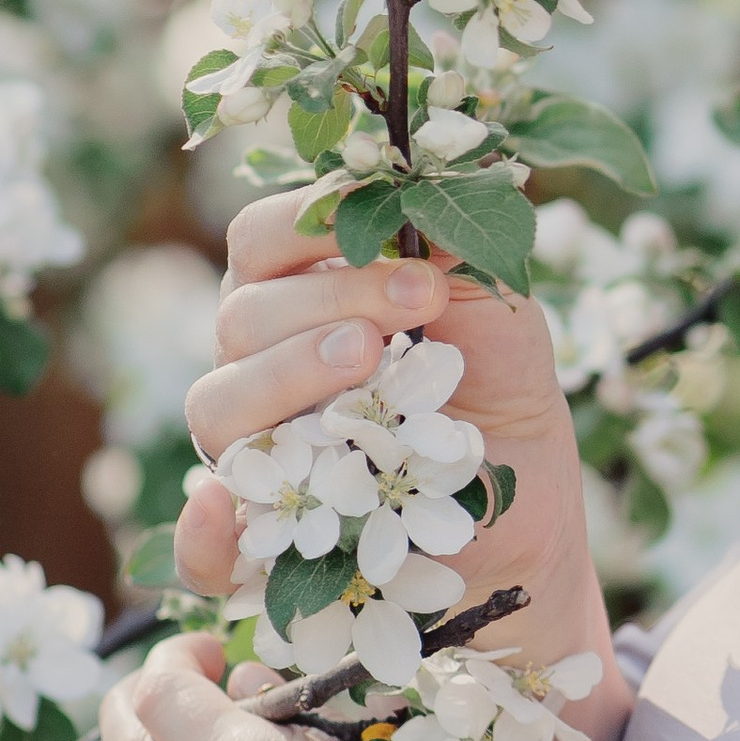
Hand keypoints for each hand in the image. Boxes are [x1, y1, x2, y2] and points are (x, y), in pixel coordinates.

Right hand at [174, 191, 590, 632]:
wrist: (532, 506)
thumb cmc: (502, 389)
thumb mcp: (497, 306)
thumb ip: (455, 249)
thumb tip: (421, 192)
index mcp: (301, 299)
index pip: (259, 242)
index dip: (311, 225)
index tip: (400, 236)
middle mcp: (264, 368)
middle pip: (240, 317)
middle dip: (328, 299)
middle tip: (419, 301)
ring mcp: (263, 453)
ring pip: (218, 409)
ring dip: (286, 375)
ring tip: (368, 361)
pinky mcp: (273, 541)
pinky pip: (207, 548)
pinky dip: (206, 531)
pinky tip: (228, 507)